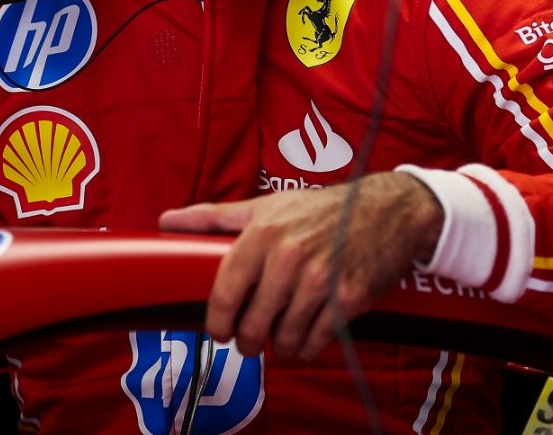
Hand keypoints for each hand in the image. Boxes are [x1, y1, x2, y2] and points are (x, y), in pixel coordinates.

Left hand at [158, 171, 442, 360]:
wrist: (386, 210)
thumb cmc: (320, 208)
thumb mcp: (265, 205)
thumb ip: (213, 217)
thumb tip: (166, 221)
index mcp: (263, 233)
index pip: (225, 292)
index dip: (217, 322)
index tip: (218, 331)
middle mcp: (289, 257)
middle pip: (253, 324)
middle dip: (247, 341)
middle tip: (250, 339)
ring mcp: (321, 280)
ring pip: (284, 338)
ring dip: (279, 346)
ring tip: (279, 338)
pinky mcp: (348, 300)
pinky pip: (316, 342)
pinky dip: (307, 348)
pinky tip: (306, 338)